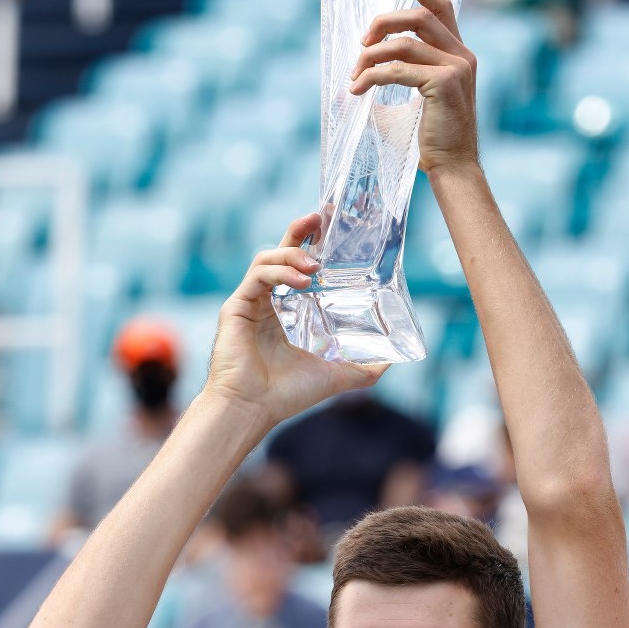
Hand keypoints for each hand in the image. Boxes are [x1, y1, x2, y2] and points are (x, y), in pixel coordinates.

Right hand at [204, 213, 385, 428]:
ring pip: (268, 258)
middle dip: (300, 230)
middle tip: (321, 217)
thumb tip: (392, 361)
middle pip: (281, 251)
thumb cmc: (286, 395)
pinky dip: (280, 272)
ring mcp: (250, 302)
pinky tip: (302, 281)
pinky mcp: (236, 306)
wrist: (252, 410)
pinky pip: (257, 275)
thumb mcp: (335, 375)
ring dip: (293, 254)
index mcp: (286, 311)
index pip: (298, 266)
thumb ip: (363, 367)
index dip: (313, 244)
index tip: (332, 228)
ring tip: (315, 266)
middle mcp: (267, 301)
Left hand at [349, 0, 478, 176]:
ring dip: (371, 56)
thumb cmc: (435, 137)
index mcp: (460, 54)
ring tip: (355, 74)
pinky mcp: (445, 83)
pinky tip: (359, 88)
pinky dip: (373, 76)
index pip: (442, 7)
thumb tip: (369, 57)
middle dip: (383, 23)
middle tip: (361, 44)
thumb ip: (409, 69)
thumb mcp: (423, 94)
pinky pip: (398, 69)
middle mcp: (462, 56)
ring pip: (404, 43)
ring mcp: (456, 68)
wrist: (453, 166)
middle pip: (418, 17)